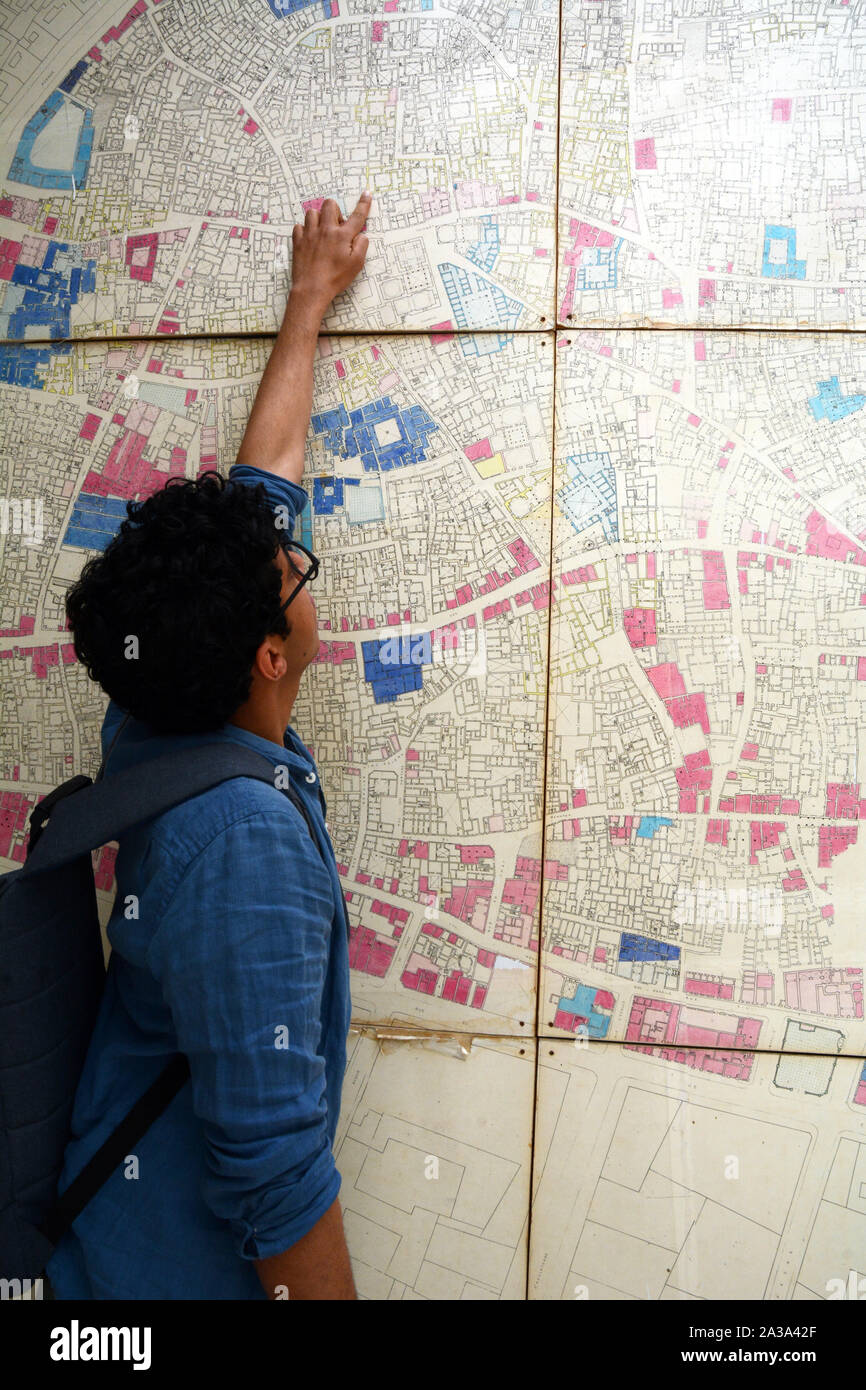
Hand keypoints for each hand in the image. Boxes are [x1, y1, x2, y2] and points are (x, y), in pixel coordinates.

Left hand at [290, 192, 371, 310]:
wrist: (312, 289)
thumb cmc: (335, 279)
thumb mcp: (356, 265)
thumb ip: (362, 246)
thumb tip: (361, 235)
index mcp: (342, 236)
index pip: (357, 216)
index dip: (363, 204)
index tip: (366, 194)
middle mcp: (325, 230)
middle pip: (329, 204)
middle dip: (335, 211)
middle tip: (336, 227)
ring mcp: (310, 234)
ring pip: (312, 212)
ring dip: (318, 219)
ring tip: (321, 232)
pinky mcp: (298, 241)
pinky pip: (299, 226)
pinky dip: (304, 230)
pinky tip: (310, 240)